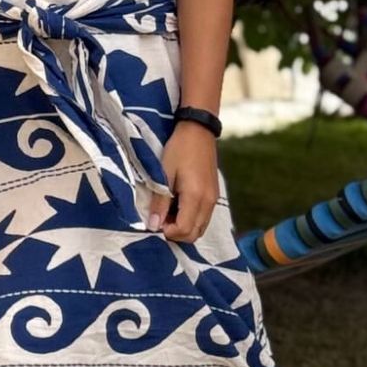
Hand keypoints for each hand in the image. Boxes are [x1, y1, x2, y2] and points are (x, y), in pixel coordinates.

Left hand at [148, 121, 218, 242]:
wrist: (199, 131)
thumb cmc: (179, 149)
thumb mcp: (164, 174)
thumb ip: (160, 202)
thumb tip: (153, 225)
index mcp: (196, 196)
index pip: (184, 230)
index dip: (167, 231)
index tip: (155, 220)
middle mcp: (208, 202)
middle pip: (194, 235)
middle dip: (175, 233)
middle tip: (160, 219)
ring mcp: (213, 200)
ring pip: (200, 229)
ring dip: (183, 228)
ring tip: (168, 213)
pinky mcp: (214, 196)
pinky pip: (204, 219)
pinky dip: (191, 220)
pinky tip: (178, 207)